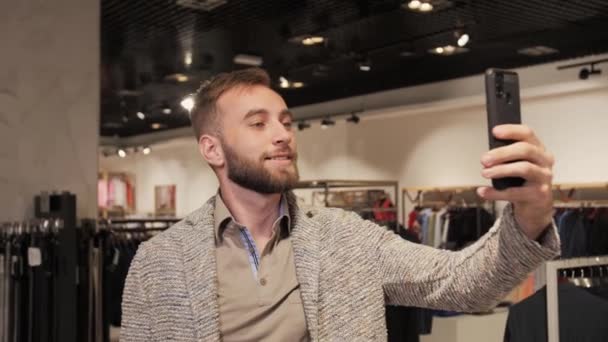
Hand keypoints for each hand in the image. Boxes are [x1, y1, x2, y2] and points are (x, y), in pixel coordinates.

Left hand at [477, 124, 554, 239]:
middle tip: (484, 159)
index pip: (527, 134)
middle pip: (525, 150)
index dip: (511, 131)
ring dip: (501, 170)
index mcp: (538, 149)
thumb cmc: (523, 181)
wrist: (536, 206)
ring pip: (523, 168)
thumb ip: (507, 157)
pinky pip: (515, 192)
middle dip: (502, 153)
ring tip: (484, 173)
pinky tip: (483, 191)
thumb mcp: (517, 165)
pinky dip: (497, 192)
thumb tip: (487, 155)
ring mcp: (544, 178)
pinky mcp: (539, 194)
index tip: (494, 132)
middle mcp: (545, 161)